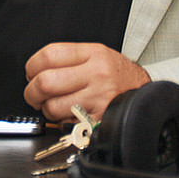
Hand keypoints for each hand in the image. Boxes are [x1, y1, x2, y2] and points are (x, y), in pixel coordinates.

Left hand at [23, 42, 149, 122]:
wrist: (147, 96)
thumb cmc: (118, 76)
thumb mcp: (98, 55)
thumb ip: (69, 58)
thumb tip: (37, 69)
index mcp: (93, 54)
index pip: (50, 55)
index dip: (32, 65)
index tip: (31, 72)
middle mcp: (96, 75)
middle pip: (46, 82)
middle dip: (32, 92)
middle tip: (34, 94)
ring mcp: (98, 99)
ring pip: (53, 106)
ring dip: (47, 109)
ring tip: (54, 105)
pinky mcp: (99, 120)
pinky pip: (67, 124)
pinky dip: (61, 122)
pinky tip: (68, 115)